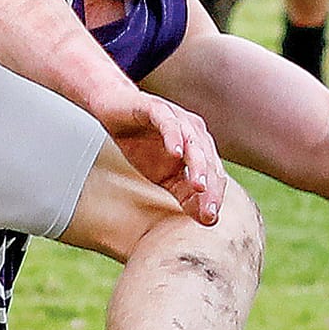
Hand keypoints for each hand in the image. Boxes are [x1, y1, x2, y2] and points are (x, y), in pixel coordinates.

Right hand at [103, 93, 224, 223]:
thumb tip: (205, 219)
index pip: (214, 175)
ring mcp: (178, 119)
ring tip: (199, 186)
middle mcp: (194, 132)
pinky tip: (175, 153)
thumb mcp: (164, 176)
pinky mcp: (158, 108)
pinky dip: (173, 137)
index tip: (210, 221)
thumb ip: (185, 195)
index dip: (214, 198)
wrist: (114, 110)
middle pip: (208, 161)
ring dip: (198, 165)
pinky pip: (169, 123)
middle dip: (211, 188)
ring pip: (193, 143)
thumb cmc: (142, 142)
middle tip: (209, 211)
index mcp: (200, 149)